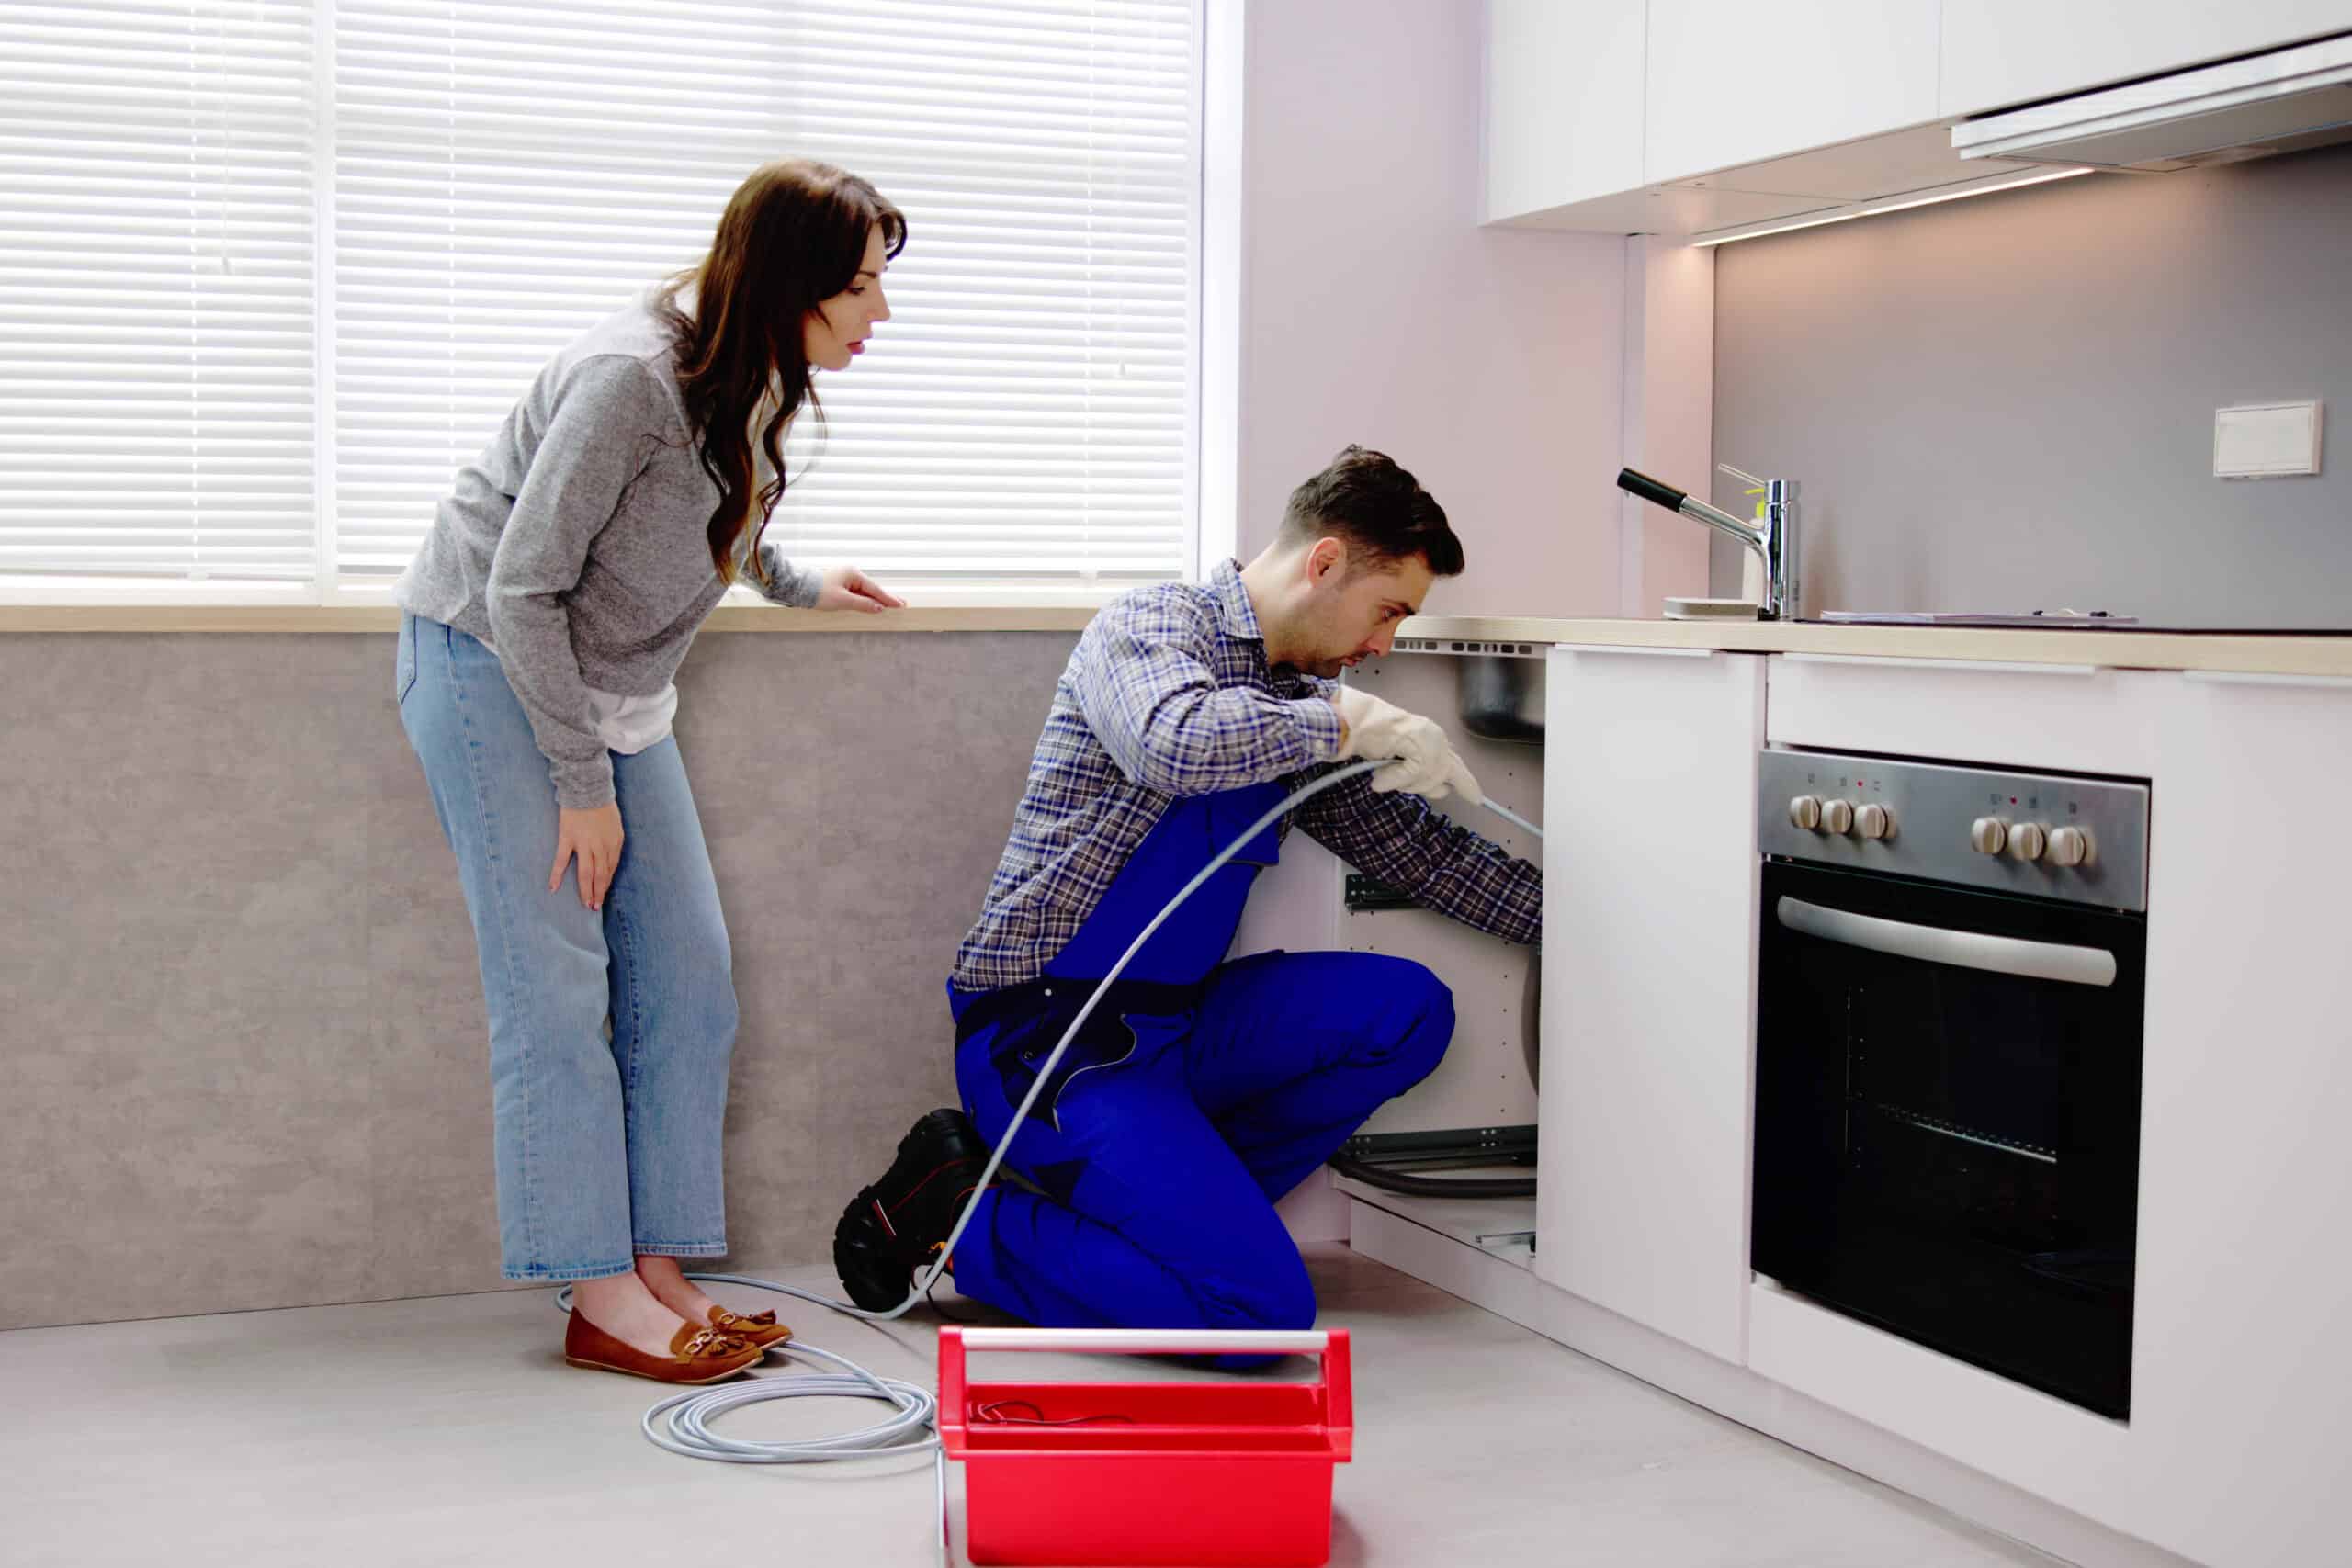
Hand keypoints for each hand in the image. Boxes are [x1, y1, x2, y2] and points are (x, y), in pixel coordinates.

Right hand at [552, 802, 623, 910]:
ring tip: (585, 904)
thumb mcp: (616, 825)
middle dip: (598, 893)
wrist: (587, 788)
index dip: (606, 884)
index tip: (603, 895)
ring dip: (585, 891)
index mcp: (614, 843)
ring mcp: (584, 844)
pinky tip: (553, 888)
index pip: (611, 869)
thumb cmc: (603, 806)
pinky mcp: (567, 838)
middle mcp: (601, 846)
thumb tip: (608, 861)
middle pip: (601, 876)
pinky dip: (556, 875)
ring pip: (585, 873)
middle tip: (595, 907)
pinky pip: (561, 860)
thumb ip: (612, 843)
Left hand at [814, 565, 904, 613]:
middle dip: (886, 598)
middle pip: (872, 589)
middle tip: (902, 604)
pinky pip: (857, 592)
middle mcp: (851, 573)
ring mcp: (845, 578)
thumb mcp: (842, 601)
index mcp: (853, 574)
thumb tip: (878, 608)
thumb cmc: (817, 592)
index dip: (888, 599)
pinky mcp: (840, 584)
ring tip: (891, 605)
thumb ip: (862, 605)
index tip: (900, 605)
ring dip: (876, 599)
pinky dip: (865, 599)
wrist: (798, 588)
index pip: (875, 589)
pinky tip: (873, 604)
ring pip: (865, 591)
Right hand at [1331, 687, 1483, 805]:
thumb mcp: (1404, 759)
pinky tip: (1380, 777)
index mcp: (1435, 737)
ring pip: (1428, 780)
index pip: (1455, 763)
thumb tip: (1443, 789)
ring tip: (1384, 772)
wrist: (1357, 723)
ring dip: (1404, 783)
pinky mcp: (1419, 748)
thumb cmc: (1374, 739)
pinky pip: (1412, 777)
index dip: (1466, 783)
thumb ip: (1424, 771)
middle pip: (1446, 775)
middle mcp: (1437, 738)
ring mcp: (1430, 742)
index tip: (1477, 798)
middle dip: (1428, 785)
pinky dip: (1393, 780)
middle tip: (1409, 783)